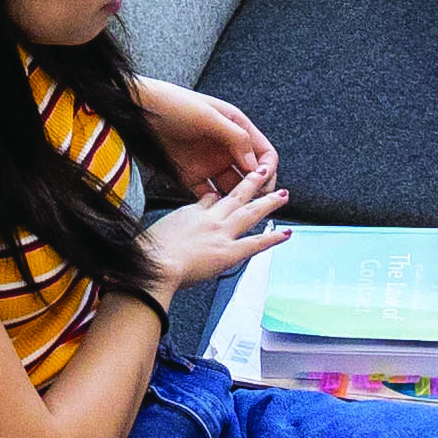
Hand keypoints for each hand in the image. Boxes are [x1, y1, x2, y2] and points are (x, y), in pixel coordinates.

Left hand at [133, 79, 279, 206]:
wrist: (137, 109)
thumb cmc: (172, 103)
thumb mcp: (208, 116)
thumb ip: (235, 137)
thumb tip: (255, 163)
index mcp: (236, 127)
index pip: (264, 153)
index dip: (267, 169)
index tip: (261, 181)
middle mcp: (226, 147)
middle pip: (251, 174)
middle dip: (255, 189)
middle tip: (253, 202)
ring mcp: (209, 162)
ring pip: (232, 187)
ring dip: (235, 199)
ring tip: (235, 210)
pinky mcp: (191, 175)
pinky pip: (208, 194)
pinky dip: (213, 203)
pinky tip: (213, 209)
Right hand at [136, 178, 292, 293]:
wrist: (158, 263)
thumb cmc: (151, 252)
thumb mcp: (156, 229)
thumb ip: (168, 225)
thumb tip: (173, 224)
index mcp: (190, 212)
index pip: (209, 198)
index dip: (219, 194)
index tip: (225, 192)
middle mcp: (210, 218)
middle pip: (235, 196)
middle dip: (252, 184)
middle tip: (265, 174)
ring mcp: (222, 233)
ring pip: (251, 212)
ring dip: (269, 202)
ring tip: (284, 195)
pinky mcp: (230, 252)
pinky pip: (257, 242)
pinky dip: (273, 237)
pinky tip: (286, 233)